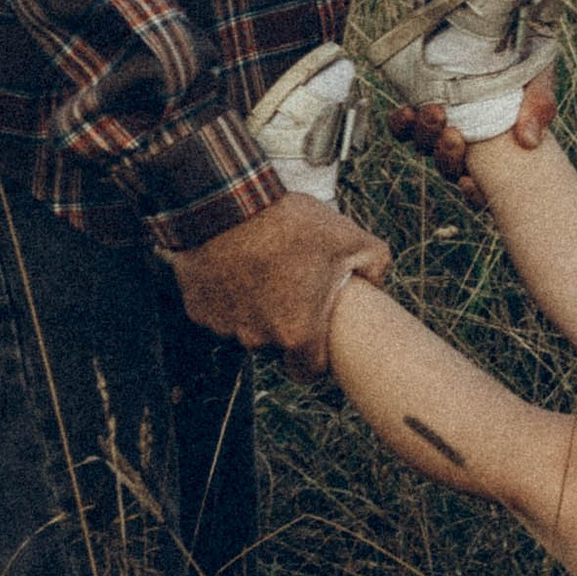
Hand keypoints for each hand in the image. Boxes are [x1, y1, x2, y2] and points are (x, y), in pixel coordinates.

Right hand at [169, 194, 390, 369]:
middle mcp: (259, 339)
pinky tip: (238, 266)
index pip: (309, 370)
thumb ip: (376, 267)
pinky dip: (228, 295)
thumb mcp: (352, 240)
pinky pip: (220, 310)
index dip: (317, 357)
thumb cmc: (293, 226)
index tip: (318, 336)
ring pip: (247, 326)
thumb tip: (377, 284)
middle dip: (286, 321)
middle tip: (293, 286)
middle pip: (278, 343)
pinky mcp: (199, 309)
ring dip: (256, 307)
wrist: (229, 205)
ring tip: (265, 269)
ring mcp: (225, 326)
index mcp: (298, 333)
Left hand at [387, 64, 555, 196]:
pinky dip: (402, 123)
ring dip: (426, 135)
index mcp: (495, 150)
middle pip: (447, 166)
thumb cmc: (526, 63)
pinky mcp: (422, 104)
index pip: (481, 186)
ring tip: (436, 110)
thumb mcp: (539, 83)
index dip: (472, 193)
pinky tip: (409, 110)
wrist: (507, 26)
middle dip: (447, 156)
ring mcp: (441, 125)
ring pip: (424, 147)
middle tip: (455, 133)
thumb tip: (529, 141)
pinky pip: (402, 126)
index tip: (468, 182)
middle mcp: (466, 142)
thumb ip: (539, 108)